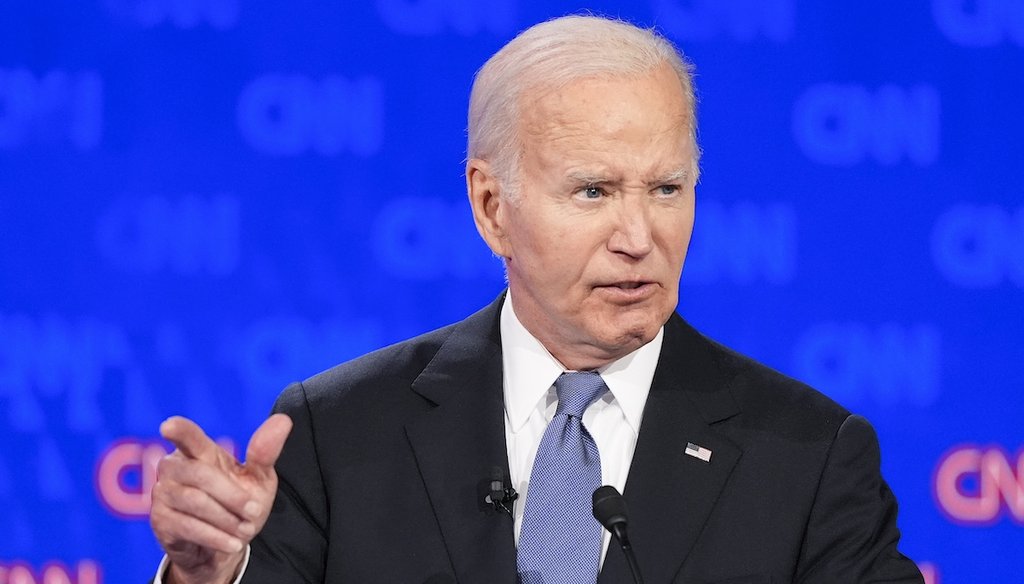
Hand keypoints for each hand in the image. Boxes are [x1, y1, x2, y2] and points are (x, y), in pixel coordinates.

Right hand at [150, 414, 292, 583]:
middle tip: (255, 511)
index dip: (179, 430)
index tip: (168, 426)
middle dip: (232, 495)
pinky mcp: (161, 520)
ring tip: (246, 530)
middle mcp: (175, 467)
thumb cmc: (239, 503)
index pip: (187, 436)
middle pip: (200, 474)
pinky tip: (233, 544)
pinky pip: (187, 527)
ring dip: (226, 518)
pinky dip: (215, 537)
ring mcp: (164, 493)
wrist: (223, 545)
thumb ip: (265, 452)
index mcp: (199, 451)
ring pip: (194, 501)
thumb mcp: (258, 479)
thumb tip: (283, 421)